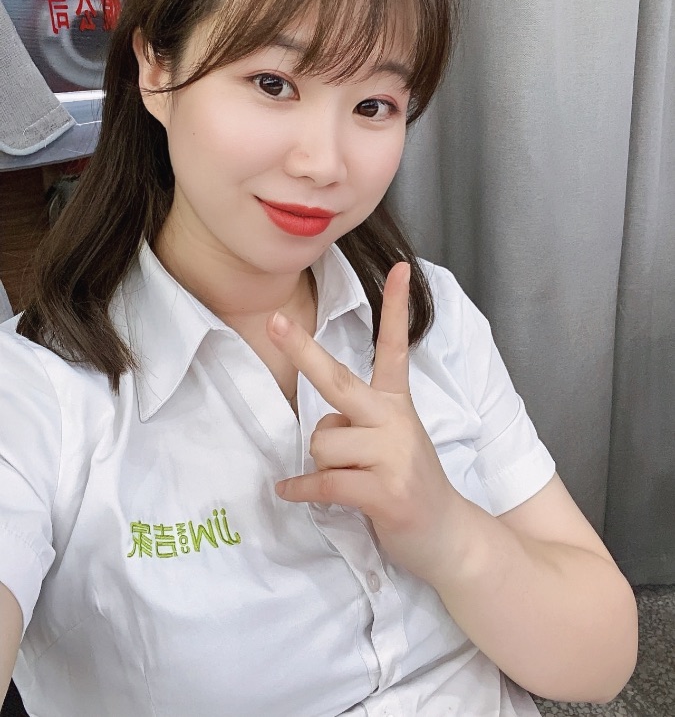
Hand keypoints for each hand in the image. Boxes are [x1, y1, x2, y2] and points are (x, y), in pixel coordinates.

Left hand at [267, 261, 460, 583]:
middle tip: (274, 320)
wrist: (449, 535)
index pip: (395, 347)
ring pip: (323, 442)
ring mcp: (393, 456)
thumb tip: (320, 429)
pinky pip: (323, 482)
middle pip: (339, 381)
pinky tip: (291, 492)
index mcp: (397, 404)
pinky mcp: (385, 492)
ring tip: (348, 477)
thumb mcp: (393, 441)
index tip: (398, 268)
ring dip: (322, 462)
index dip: (395, 308)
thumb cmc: (408, 482)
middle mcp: (396, 421)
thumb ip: (359, 423)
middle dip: (302, 351)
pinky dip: (301, 489)